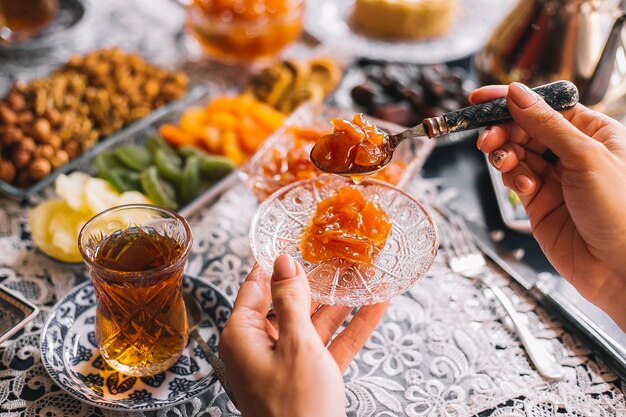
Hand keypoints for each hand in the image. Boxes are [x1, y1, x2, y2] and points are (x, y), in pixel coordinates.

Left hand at [218, 254, 387, 416]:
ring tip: (364, 272)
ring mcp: (288, 362)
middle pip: (290, 302)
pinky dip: (352, 326)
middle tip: (338, 254)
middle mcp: (262, 346)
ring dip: (341, 300)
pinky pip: (331, 344)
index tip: (293, 240)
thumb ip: (291, 300)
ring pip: (315, 322)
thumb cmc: (295, 407)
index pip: (256, 287)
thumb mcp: (296, 344)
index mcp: (243, 335)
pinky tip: (376, 304)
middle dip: (318, 281)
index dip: (275, 264)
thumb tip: (282, 262)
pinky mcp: (311, 375)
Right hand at [470, 82, 625, 328]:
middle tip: (487, 137)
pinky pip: (515, 179)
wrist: (619, 268)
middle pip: (525, 128)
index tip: (482, 98)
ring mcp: (554, 178)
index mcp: (593, 133)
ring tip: (503, 161)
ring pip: (516, 153)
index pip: (546, 106)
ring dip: (504, 153)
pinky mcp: (538, 202)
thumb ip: (546, 124)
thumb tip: (517, 93)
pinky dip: (512, 178)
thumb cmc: (621, 211)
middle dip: (503, 130)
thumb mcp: (585, 157)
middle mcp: (572, 153)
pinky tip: (522, 186)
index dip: (513, 100)